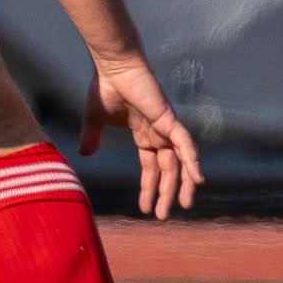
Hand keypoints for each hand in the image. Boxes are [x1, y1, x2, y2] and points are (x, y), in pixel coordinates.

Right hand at [79, 53, 202, 219]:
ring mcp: (166, 127)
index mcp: (144, 135)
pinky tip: (198, 180)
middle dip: (166, 193)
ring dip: (183, 185)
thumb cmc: (104, 87)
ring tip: (182, 206)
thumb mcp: (94, 120)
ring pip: (181, 162)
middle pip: (168, 170)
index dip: (149, 188)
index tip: (145, 208)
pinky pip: (186, 144)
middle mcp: (158, 133)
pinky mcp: (170, 119)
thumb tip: (84, 155)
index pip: (151, 168)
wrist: (113, 66)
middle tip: (161, 216)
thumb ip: (92, 137)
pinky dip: (193, 161)